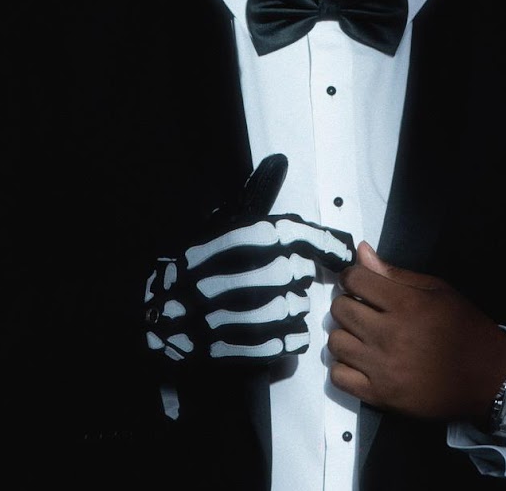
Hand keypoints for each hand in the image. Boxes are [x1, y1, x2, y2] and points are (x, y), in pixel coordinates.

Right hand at [146, 154, 355, 363]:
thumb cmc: (196, 263)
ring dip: (293, 307)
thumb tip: (279, 162)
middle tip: (279, 279)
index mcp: (246, 236)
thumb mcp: (222, 220)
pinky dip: (290, 336)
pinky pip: (292, 339)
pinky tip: (276, 328)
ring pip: (299, 306)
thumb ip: (256, 193)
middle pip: (301, 272)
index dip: (327, 244)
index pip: (300, 235)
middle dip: (295, 276)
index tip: (343, 252)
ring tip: (273, 304)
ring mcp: (251, 310)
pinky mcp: (249, 344)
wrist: (162, 311)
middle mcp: (251, 270)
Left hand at [328, 242, 505, 420]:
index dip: (352, 277)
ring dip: (345, 335)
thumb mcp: (437, 291)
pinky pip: (339, 377)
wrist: (490, 380)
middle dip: (348, 303)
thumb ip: (395, 273)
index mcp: (406, 305)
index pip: (354, 279)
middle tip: (363, 310)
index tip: (359, 283)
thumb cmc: (465, 329)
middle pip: (340, 309)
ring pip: (336, 342)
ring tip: (362, 336)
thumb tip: (362, 251)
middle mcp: (390, 335)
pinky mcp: (381, 396)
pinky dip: (343, 367)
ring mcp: (383, 368)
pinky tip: (359, 361)